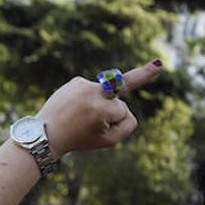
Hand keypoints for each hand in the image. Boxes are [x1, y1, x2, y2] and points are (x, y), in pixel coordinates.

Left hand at [36, 61, 162, 158]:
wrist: (46, 133)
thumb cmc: (81, 139)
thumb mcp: (109, 140)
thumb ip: (127, 124)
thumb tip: (125, 103)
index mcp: (101, 110)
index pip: (126, 113)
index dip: (118, 124)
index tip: (157, 71)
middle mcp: (93, 93)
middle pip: (120, 97)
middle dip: (142, 74)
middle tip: (158, 64)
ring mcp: (83, 84)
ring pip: (107, 94)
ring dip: (101, 104)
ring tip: (82, 114)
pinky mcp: (76, 81)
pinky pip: (94, 91)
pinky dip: (89, 100)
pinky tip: (76, 107)